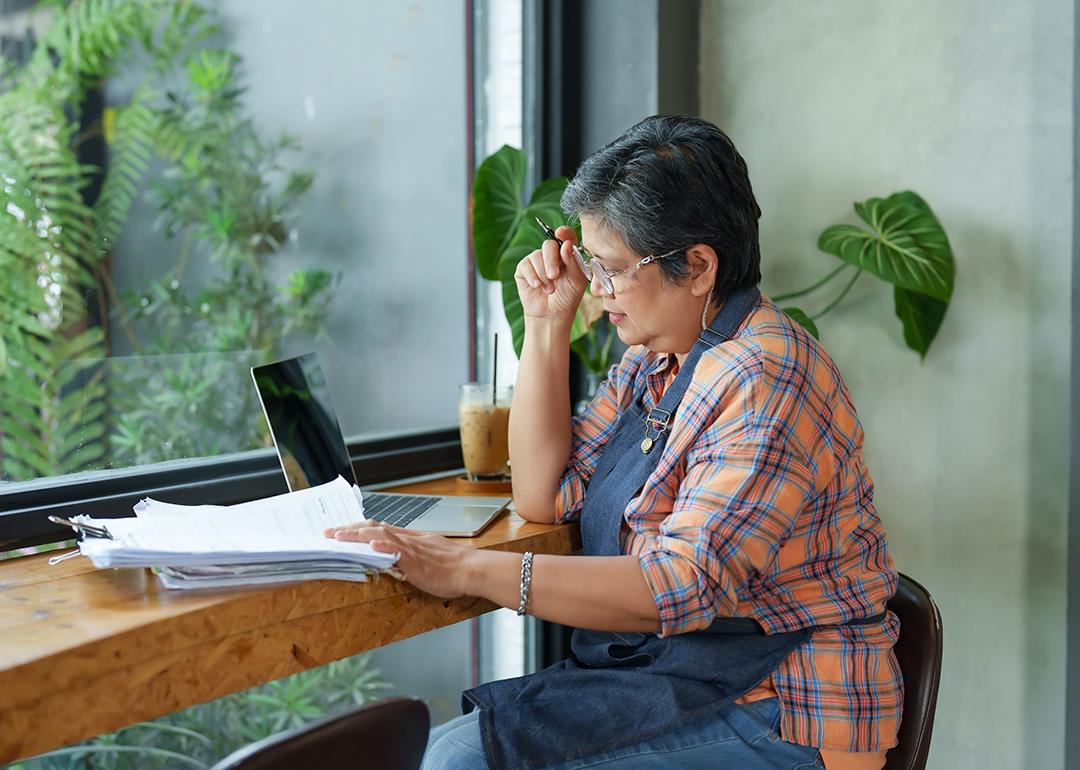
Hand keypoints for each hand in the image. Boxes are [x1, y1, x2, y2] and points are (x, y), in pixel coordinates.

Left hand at [324, 521, 473, 598]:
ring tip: (339, 536)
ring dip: (357, 535)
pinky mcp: (417, 560)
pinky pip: (397, 550)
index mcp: (411, 538)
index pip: (380, 527)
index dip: (359, 527)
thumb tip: (392, 558)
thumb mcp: (428, 556)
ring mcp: (412, 548)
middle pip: (374, 527)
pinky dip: (383, 545)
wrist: (471, 569)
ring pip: (381, 535)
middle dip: (349, 529)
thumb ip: (410, 555)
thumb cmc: (454, 567)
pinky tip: (370, 544)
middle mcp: (408, 540)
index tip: (342, 529)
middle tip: (329, 532)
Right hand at [514, 225, 587, 325]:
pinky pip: (526, 265)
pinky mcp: (524, 268)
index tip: (561, 233)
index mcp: (567, 253)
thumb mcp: (577, 280)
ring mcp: (536, 260)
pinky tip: (537, 286)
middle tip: (554, 276)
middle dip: (551, 261)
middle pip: (548, 245)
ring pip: (536, 256)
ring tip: (550, 289)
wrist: (552, 313)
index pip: (566, 235)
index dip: (563, 232)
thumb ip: (573, 262)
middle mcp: (551, 254)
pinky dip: (533, 277)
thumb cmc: (568, 296)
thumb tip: (566, 244)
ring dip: (543, 275)